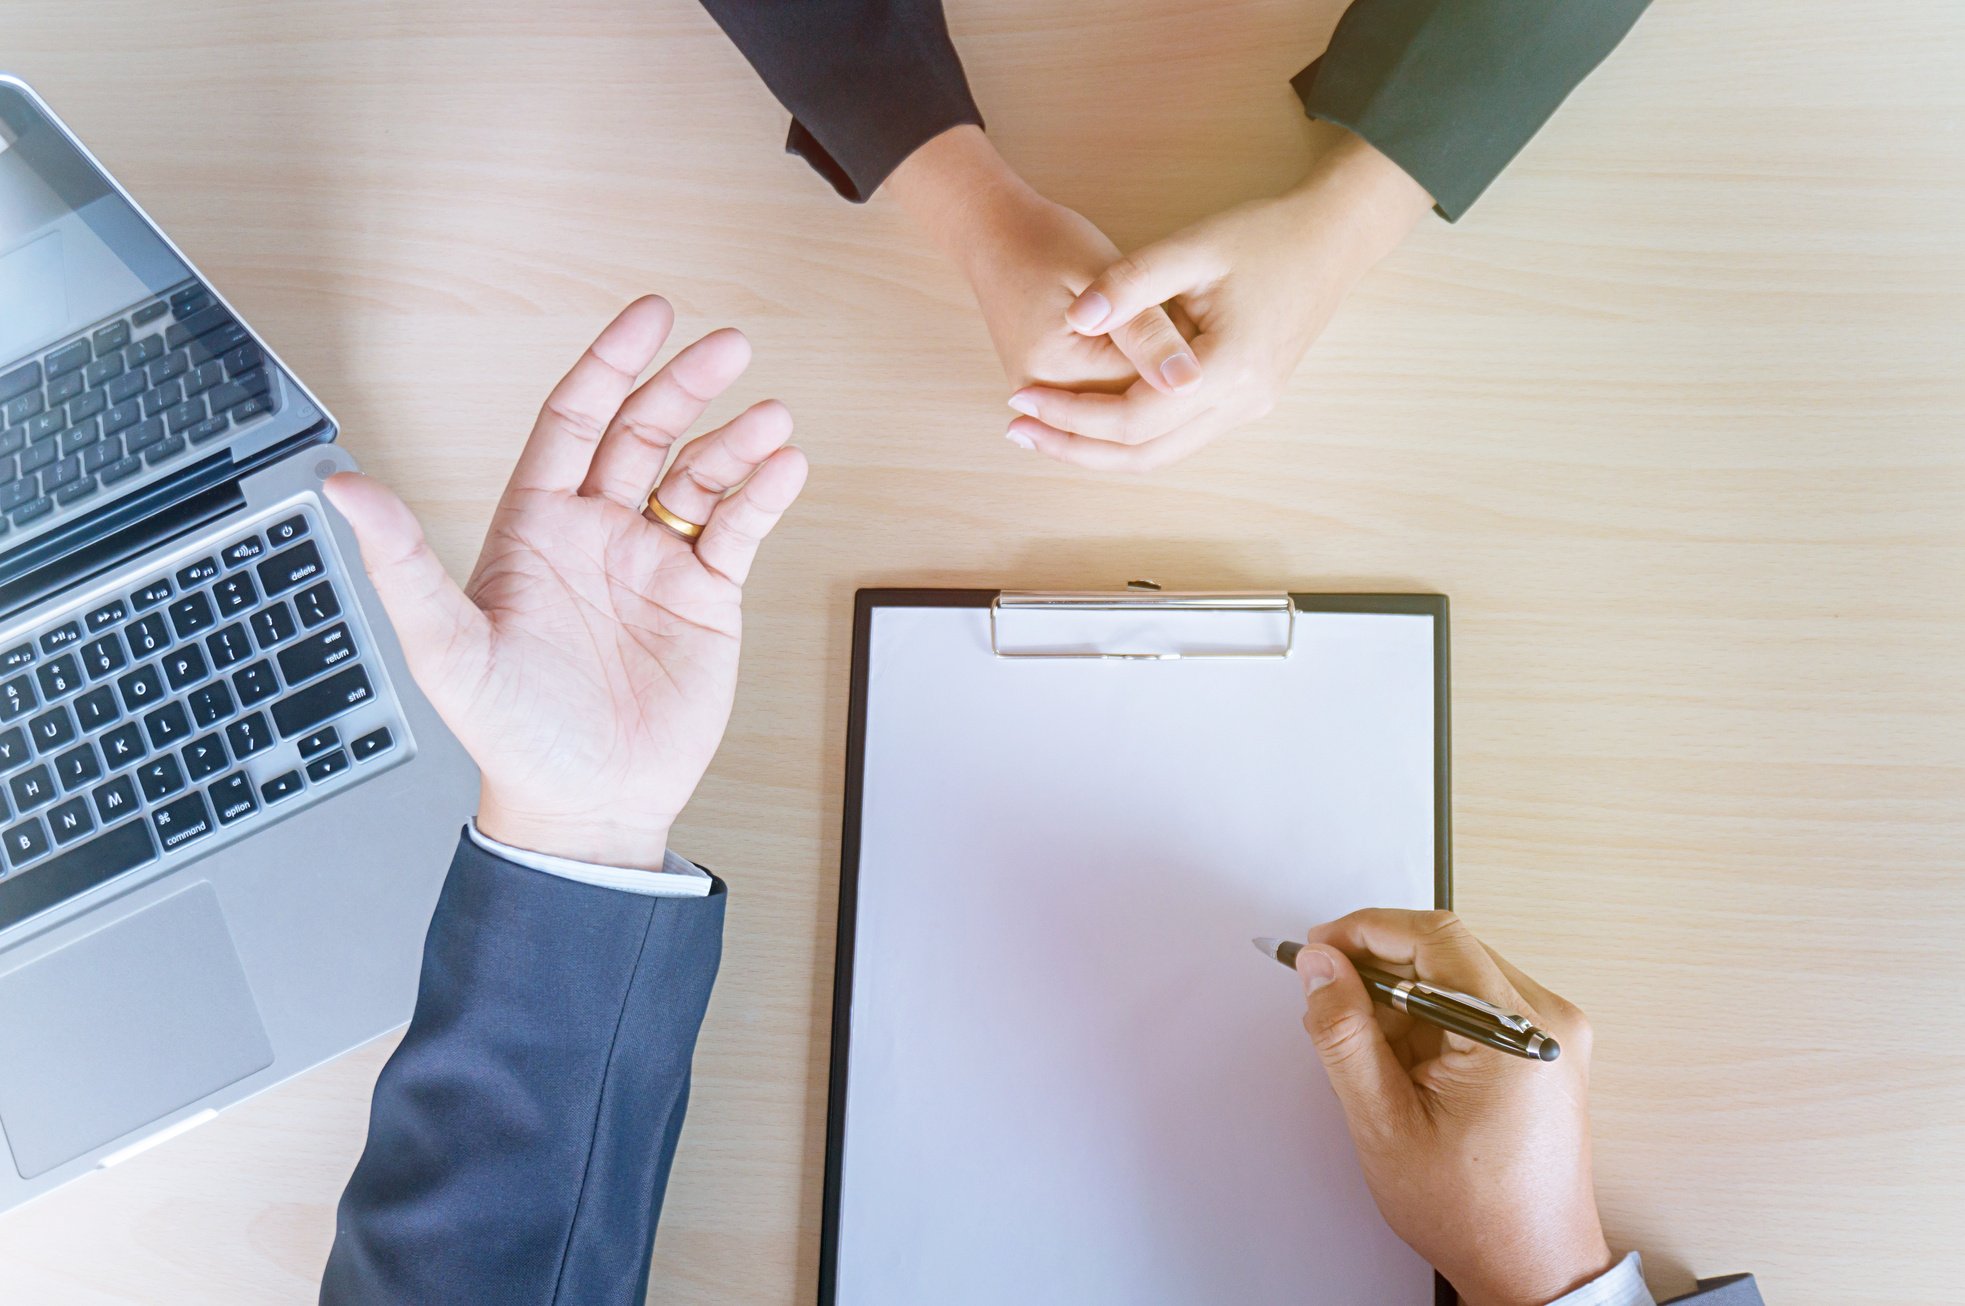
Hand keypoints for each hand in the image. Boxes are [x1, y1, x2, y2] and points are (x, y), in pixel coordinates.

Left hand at [325, 297, 807, 868]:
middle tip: (729, 345)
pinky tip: (786, 468)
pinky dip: (765, 495)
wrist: (585, 808)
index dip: (611, 362)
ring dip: (736, 441)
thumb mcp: (447, 649)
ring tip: (770, 418)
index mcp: (535, 526)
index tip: (651, 315)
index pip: (576, 419)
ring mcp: (654, 562)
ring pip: (701, 476)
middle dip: (687, 384)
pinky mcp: (706, 600)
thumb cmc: (512, 735)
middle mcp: (596, 532)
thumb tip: (341, 487)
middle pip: (646, 432)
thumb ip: (402, 563)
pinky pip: (739, 531)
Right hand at [885, 126, 1195, 410]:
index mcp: (1059, 375)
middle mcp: (1043, 401)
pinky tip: (1135, 343)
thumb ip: (1147, 334)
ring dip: (1146, 375)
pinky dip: (1126, 377)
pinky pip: (1101, 400)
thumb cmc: (1048, 244)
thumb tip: (1189, 385)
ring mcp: (1040, 403)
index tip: (1190, 311)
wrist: (993, 236)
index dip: (1180, 355)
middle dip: (1162, 369)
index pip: (1147, 393)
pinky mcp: (1045, 395)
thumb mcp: (1104, 277)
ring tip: (1154, 326)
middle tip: (1179, 317)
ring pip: (1120, 409)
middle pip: (1132, 409)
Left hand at [1006, 127, 1432, 469]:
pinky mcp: (1246, 404)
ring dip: (1100, 450)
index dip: (1070, 414)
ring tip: (1043, 431)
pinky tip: (1090, 418)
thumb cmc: (1264, 234)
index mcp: (1230, 368)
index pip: (1134, 418)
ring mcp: (1249, 410)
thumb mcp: (1192, 246)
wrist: (1331, 240)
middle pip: (1144, 455)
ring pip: (1161, 457)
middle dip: (1074, 448)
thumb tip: (1074, 317)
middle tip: (1017, 429)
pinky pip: (1178, 439)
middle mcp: (1244, 404)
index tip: (1020, 395)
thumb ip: (1131, 282)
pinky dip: (1130, 437)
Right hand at [1296, 910, 1613, 1305]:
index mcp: (1517, 1031)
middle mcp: (1547, 1021)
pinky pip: (1475, 1003)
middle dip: (1379, 969)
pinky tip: (1406, 1064)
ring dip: (1403, 998)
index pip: (1433, 936)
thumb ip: (1345, 1033)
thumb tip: (1322, 967)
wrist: (1533, 1267)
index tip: (1321, 949)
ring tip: (1374, 1057)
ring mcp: (1551, 1033)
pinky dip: (1430, 1019)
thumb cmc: (1474, 1213)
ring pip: (1457, 974)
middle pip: (1446, 949)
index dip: (1366, 930)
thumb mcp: (1385, 1122)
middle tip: (1332, 1003)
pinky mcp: (1543, 1048)